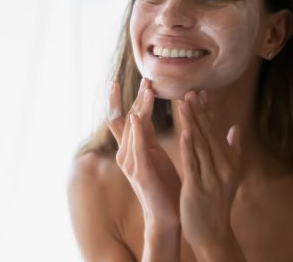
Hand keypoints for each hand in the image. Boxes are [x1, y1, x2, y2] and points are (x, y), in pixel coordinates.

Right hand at [108, 78, 181, 228]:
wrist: (167, 216)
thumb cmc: (163, 186)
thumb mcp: (154, 154)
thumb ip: (147, 135)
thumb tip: (144, 113)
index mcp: (131, 148)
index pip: (125, 117)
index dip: (126, 98)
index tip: (127, 79)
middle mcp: (126, 153)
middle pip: (127, 118)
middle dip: (135, 97)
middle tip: (146, 78)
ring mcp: (131, 163)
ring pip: (132, 129)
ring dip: (140, 107)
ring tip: (148, 89)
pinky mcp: (140, 172)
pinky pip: (137, 148)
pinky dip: (137, 132)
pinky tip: (139, 117)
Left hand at [178, 91, 244, 260]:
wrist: (212, 233)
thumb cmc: (217, 202)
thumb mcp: (229, 174)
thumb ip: (233, 149)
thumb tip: (235, 127)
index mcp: (229, 161)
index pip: (216, 131)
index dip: (207, 111)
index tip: (200, 91)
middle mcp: (224, 167)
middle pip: (209, 134)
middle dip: (199, 111)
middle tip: (189, 90)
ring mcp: (212, 178)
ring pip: (201, 145)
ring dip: (193, 122)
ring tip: (184, 103)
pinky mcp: (199, 188)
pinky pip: (194, 164)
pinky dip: (190, 147)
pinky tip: (184, 131)